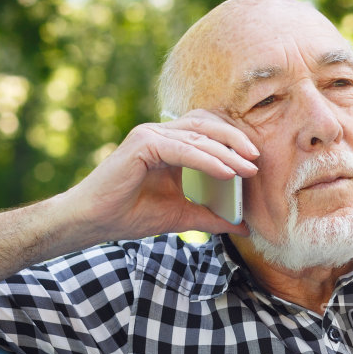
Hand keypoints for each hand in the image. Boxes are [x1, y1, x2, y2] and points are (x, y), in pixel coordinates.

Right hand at [60, 110, 258, 241]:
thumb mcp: (181, 216)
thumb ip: (211, 217)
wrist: (94, 222)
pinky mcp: (142, 143)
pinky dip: (207, 160)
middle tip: (258, 159)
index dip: (233, 141)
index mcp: (169, 145)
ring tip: (249, 167)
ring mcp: (149, 135)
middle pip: (206, 126)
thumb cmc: (130, 215)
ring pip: (198, 137)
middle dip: (236, 140)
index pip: (207, 132)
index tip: (256, 161)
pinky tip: (227, 172)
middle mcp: (160, 134)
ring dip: (227, 151)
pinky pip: (183, 149)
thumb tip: (244, 227)